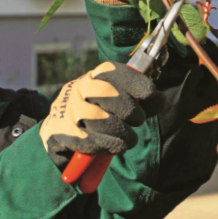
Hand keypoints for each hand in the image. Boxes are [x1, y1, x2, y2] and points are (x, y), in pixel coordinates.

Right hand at [39, 61, 164, 167]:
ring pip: (102, 119)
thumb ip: (137, 102)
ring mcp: (67, 109)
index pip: (113, 71)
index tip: (150, 94)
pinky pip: (89, 140)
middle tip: (137, 121)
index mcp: (93, 77)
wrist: (58, 131)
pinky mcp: (60, 131)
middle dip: (131, 111)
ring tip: (128, 140)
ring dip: (122, 133)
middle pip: (109, 94)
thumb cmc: (94, 116)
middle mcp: (78, 88)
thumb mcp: (113, 104)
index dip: (134, 81)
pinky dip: (108, 145)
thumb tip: (159, 101)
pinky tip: (115, 147)